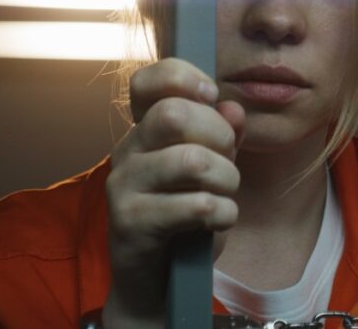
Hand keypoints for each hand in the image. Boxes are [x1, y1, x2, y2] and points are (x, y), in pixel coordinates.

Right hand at [102, 58, 245, 327]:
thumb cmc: (187, 217)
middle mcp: (128, 151)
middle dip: (219, 135)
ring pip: (190, 159)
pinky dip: (223, 212)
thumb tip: (233, 107)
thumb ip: (224, 136)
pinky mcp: (131, 222)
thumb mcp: (213, 171)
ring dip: (226, 178)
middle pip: (173, 114)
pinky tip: (220, 219)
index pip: (147, 81)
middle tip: (228, 161)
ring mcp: (124, 186)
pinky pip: (194, 205)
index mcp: (145, 130)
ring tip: (227, 194)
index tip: (211, 95)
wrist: (160, 280)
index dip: (182, 77)